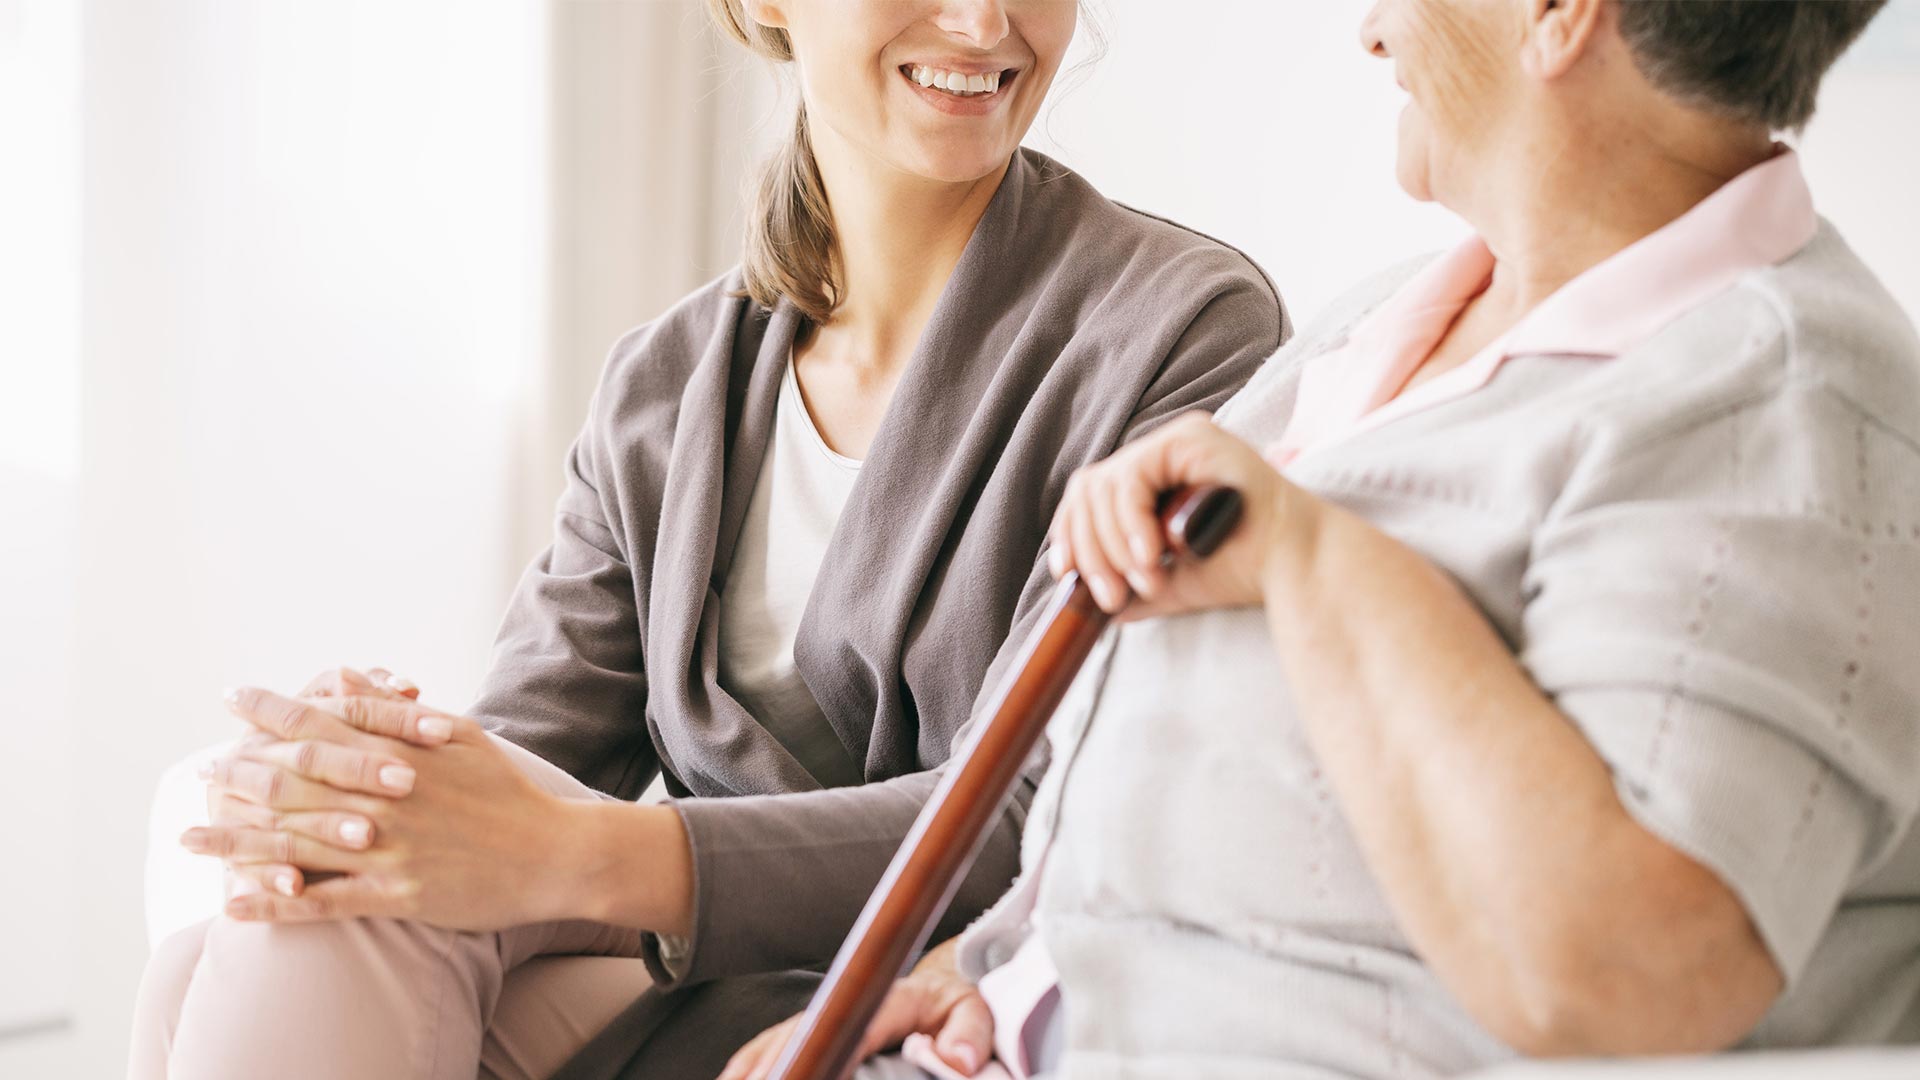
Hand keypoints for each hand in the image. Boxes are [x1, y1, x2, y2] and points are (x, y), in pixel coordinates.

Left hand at [185, 688, 581, 930]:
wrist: (555, 854)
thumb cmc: (507, 793)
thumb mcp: (458, 737)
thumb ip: (397, 710)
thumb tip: (349, 678)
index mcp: (400, 753)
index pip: (322, 721)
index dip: (272, 709)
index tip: (233, 698)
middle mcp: (386, 798)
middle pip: (294, 781)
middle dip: (240, 776)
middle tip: (201, 774)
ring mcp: (389, 849)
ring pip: (296, 844)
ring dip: (236, 843)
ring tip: (190, 841)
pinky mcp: (397, 894)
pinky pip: (324, 901)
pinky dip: (275, 904)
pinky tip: (235, 906)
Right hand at [721, 940, 991, 1079]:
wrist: (937, 982)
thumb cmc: (954, 1004)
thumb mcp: (977, 1011)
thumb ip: (971, 1033)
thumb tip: (956, 1062)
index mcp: (890, 996)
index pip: (852, 1024)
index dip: (830, 1049)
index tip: (812, 1071)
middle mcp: (844, 1001)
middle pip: (798, 1035)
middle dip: (777, 1064)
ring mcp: (820, 1014)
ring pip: (774, 1042)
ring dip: (753, 1068)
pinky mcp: (806, 1028)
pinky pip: (765, 1047)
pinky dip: (746, 1066)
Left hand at [1047, 411, 1320, 618]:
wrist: (1295, 569)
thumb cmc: (1243, 571)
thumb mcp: (1169, 580)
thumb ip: (1130, 583)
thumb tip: (1091, 603)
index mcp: (1156, 477)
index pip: (1091, 494)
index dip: (1069, 532)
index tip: (1066, 576)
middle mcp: (1164, 451)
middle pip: (1090, 488)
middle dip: (1089, 548)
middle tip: (1110, 596)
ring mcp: (1179, 439)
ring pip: (1105, 486)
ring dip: (1111, 545)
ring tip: (1144, 583)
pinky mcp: (1193, 439)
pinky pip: (1133, 477)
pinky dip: (1131, 522)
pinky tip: (1150, 556)